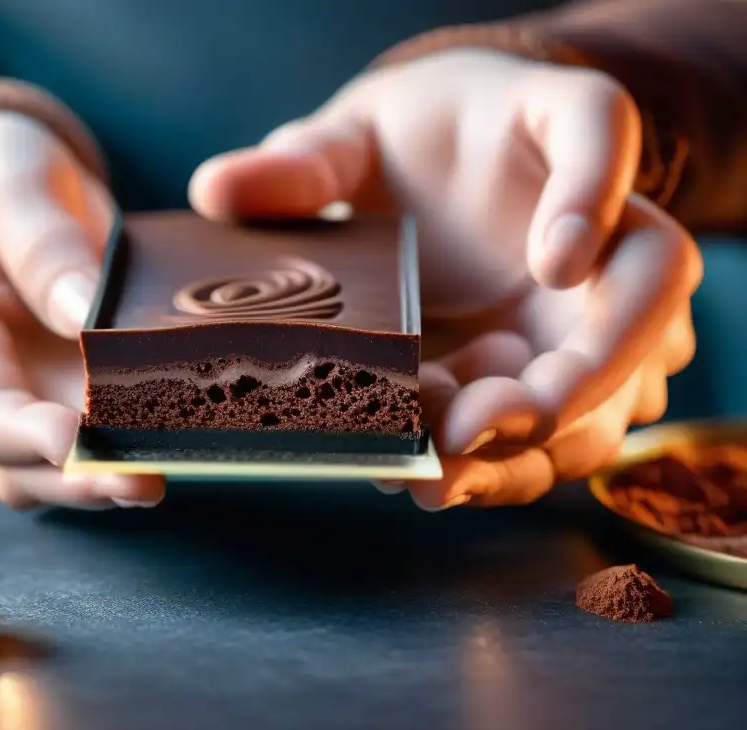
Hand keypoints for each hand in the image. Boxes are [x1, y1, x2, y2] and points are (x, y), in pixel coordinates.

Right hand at [0, 111, 163, 509]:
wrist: (4, 175)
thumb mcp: (11, 178)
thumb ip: (40, 239)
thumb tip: (82, 318)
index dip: (21, 437)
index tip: (77, 442)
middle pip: (10, 464)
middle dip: (73, 482)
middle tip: (144, 483)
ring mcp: (24, 390)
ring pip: (49, 470)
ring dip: (101, 482)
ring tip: (167, 471)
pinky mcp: (65, 390)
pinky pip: (90, 439)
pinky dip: (127, 450)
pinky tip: (178, 442)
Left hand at [190, 50, 700, 507]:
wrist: (436, 185)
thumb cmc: (404, 146)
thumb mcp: (348, 142)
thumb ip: (301, 165)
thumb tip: (215, 191)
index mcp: (553, 127)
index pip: (599, 129)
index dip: (593, 196)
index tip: (553, 263)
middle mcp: (595, 229)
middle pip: (637, 301)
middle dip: (575, 380)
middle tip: (485, 422)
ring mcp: (581, 313)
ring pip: (602, 395)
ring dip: (527, 448)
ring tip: (437, 476)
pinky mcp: (542, 376)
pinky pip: (540, 434)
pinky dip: (488, 465)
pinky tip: (424, 478)